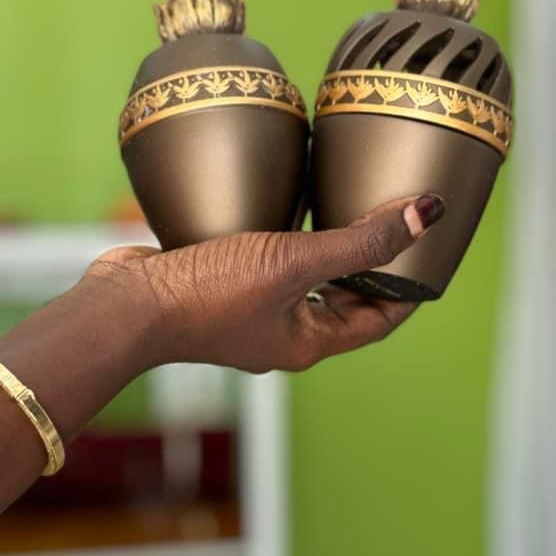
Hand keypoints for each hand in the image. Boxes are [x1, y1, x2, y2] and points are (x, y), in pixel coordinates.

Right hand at [88, 194, 444, 373]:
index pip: (379, 319)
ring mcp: (250, 316)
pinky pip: (269, 270)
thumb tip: (426, 215)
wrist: (128, 303)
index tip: (427, 253)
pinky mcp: (222, 293)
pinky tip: (283, 213)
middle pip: (344, 303)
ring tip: (345, 213)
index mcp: (309, 341)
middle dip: (371, 268)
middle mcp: (283, 335)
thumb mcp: (294, 262)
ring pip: (305, 285)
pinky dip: (286, 246)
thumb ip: (359, 240)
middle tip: (391, 225)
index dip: (407, 288)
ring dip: (328, 255)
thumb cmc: (209, 293)